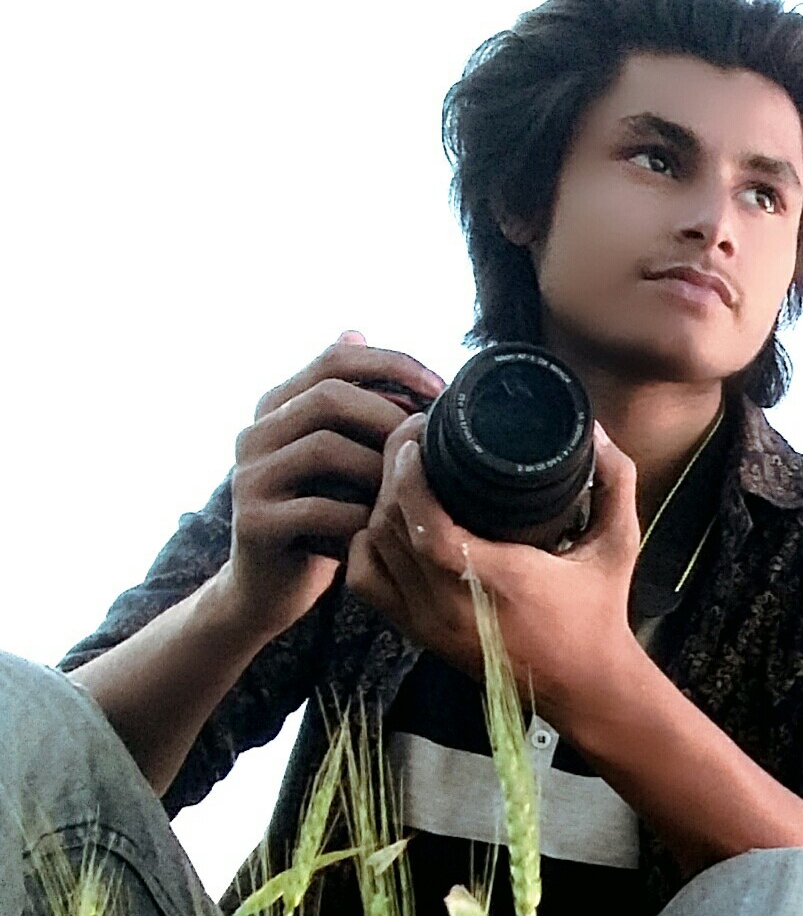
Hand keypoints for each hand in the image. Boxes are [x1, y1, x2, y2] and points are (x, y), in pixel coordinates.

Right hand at [219, 331, 444, 642]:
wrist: (272, 586)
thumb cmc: (321, 516)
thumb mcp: (339, 456)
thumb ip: (349, 402)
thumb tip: (360, 329)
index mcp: (277, 406)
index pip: (335, 358)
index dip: (392, 363)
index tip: (440, 387)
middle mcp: (255, 433)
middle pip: (328, 396)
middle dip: (388, 414)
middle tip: (427, 442)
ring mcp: (249, 477)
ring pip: (324, 448)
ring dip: (378, 467)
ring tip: (408, 489)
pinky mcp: (254, 522)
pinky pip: (319, 509)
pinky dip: (360, 517)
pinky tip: (383, 529)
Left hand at [346, 414, 641, 717]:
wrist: (582, 689)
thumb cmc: (597, 614)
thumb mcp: (618, 544)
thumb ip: (615, 481)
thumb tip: (594, 431)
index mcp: (497, 580)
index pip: (427, 527)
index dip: (411, 478)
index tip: (419, 437)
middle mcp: (450, 606)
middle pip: (390, 528)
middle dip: (392, 476)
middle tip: (411, 440)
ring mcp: (427, 622)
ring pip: (374, 550)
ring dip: (380, 506)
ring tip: (404, 474)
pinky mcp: (418, 633)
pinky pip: (366, 582)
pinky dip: (366, 547)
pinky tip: (390, 524)